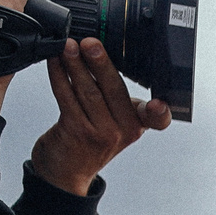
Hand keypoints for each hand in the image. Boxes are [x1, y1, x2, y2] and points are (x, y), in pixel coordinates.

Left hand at [31, 38, 169, 194]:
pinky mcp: (76, 132)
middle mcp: (124, 132)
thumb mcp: (114, 123)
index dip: (160, 111)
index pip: (157, 117)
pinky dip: (59, 76)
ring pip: (87, 91)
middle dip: (100, 63)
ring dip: (75, 64)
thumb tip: (100, 54)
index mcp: (138, 125)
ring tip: (67, 45)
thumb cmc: (88, 140)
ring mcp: (101, 134)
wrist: (66, 173)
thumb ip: (115, 97)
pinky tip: (55, 62)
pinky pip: (66, 97)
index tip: (157, 104)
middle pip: (114, 90)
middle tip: (90, 42)